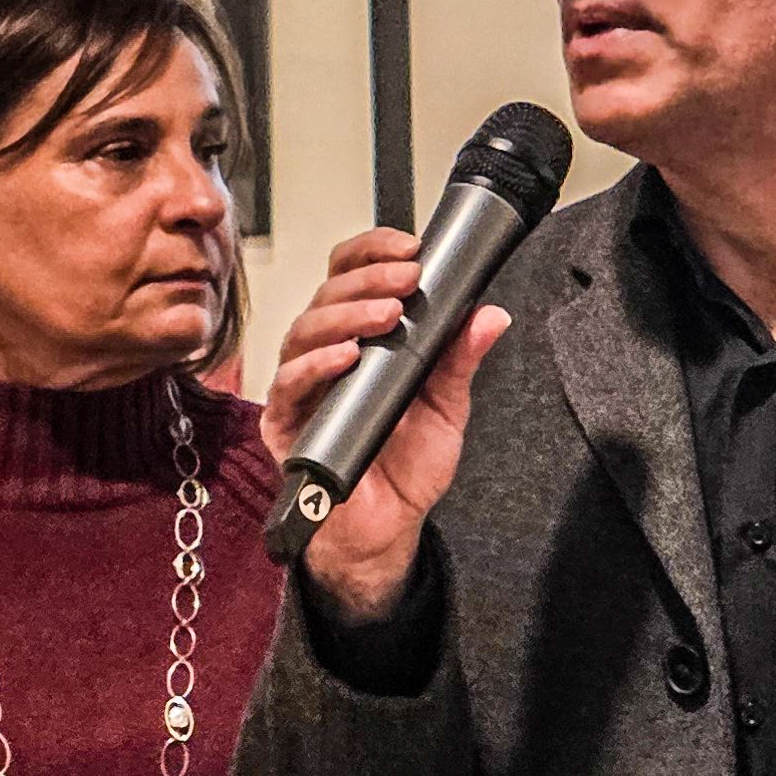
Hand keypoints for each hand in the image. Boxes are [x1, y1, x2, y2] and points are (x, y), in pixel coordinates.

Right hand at [263, 228, 509, 623]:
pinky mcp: (285, 422)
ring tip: (384, 316)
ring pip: (305, 329)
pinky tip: (345, 358)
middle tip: (405, 280)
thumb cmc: (407, 465)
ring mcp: (302, 386)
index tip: (412, 247)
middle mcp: (326, 354)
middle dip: (368, 280)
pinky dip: (315, 365)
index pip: (353, 276)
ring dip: (346, 316)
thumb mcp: (447, 406)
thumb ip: (461, 359)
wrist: (387, 529)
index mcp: (361, 339)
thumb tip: (490, 315)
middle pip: (329, 295)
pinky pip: (290, 383)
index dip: (374, 253)